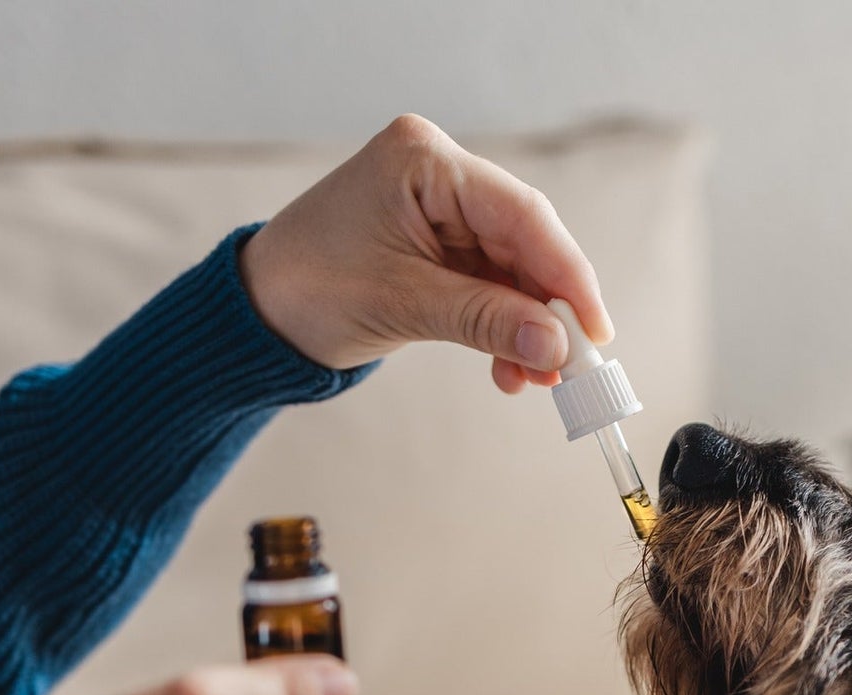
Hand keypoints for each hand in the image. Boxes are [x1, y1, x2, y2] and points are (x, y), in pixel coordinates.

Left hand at [239, 113, 614, 394]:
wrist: (256, 313)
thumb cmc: (307, 290)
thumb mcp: (403, 305)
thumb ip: (486, 321)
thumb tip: (559, 345)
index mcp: (422, 160)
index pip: (520, 213)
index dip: (566, 274)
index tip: (596, 329)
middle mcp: (436, 172)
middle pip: (524, 239)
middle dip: (549, 307)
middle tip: (575, 365)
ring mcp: (438, 206)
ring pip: (512, 267)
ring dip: (528, 325)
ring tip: (539, 378)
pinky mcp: (437, 242)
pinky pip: (489, 282)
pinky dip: (503, 325)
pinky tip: (512, 367)